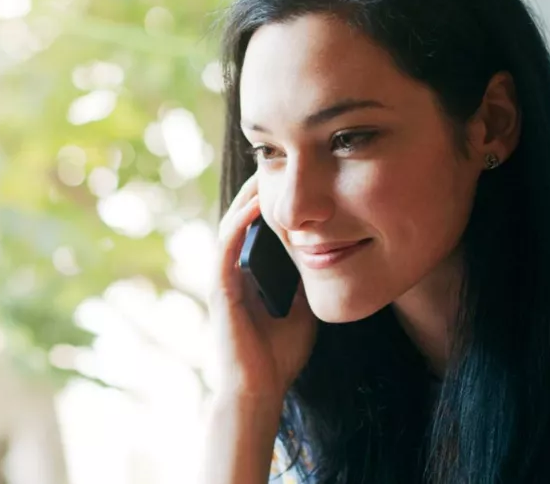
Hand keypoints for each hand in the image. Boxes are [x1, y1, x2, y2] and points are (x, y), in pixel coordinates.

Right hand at [206, 174, 316, 402]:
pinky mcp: (220, 290)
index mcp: (249, 273)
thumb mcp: (303, 306)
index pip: (256, 226)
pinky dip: (239, 224)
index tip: (290, 173)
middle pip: (240, 217)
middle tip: (277, 159)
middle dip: (256, 188)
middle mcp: (232, 270)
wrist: (260, 391)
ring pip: (230, 225)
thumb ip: (306, 280)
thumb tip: (329, 252)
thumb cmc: (279, 356)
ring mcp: (223, 279)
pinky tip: (257, 207)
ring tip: (266, 171)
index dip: (269, 198)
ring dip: (247, 198)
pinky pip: (226, 248)